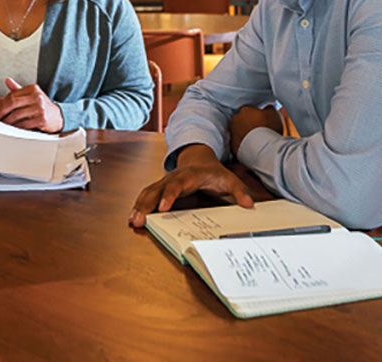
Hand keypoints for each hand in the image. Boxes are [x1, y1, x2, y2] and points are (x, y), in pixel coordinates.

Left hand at [0, 78, 63, 132]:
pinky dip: (15, 127)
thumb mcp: (31, 95)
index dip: (1, 103)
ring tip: (2, 124)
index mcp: (33, 89)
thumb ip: (18, 89)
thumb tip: (7, 80)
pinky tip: (12, 128)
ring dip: (7, 121)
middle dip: (1, 111)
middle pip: (13, 103)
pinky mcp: (42, 119)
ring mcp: (40, 108)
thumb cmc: (41, 106)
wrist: (58, 116)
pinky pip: (23, 124)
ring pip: (17, 115)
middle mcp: (37, 97)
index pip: (12, 94)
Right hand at [128, 144, 253, 227]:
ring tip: (132, 221)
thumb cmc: (213, 172)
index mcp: (188, 175)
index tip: (163, 207)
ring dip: (139, 206)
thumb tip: (248, 204)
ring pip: (148, 192)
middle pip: (156, 189)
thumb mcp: (229, 179)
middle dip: (147, 205)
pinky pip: (147, 196)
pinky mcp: (159, 188)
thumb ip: (239, 190)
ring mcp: (164, 182)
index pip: (176, 185)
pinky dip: (139, 205)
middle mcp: (172, 178)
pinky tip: (133, 217)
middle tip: (139, 219)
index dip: (169, 195)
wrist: (199, 159)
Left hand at [230, 105, 283, 156]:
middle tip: (260, 129)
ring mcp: (233, 132)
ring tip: (257, 139)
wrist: (263, 149)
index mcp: (245, 110)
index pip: (250, 110)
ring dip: (246, 133)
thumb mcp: (274, 113)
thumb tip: (267, 108)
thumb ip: (269, 108)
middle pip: (243, 119)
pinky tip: (253, 146)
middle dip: (249, 123)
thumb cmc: (268, 129)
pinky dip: (244, 143)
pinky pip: (238, 142)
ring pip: (239, 130)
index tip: (263, 120)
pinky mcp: (233, 145)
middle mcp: (236, 120)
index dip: (257, 115)